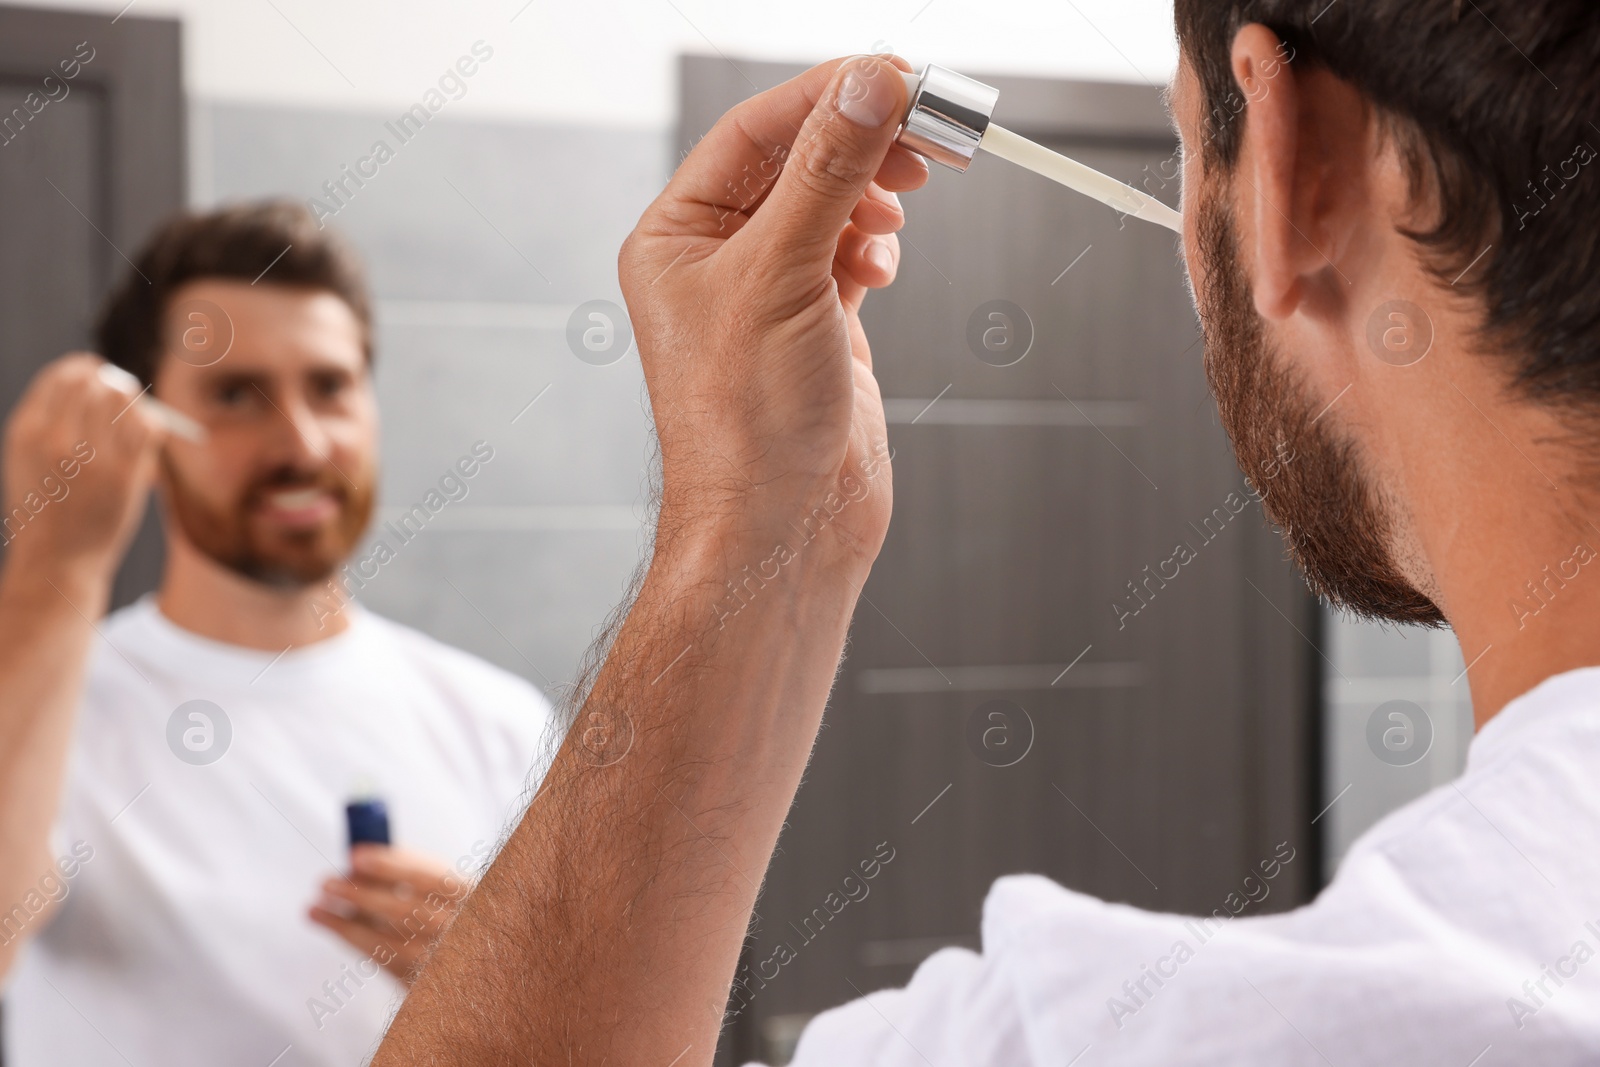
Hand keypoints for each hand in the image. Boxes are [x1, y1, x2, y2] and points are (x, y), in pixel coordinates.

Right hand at [0, 353, 164, 594]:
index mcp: (27, 431)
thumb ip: (51, 419)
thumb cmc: (46, 505)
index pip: (61, 376)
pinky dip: (152, 423)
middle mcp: (56, 439)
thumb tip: (91, 376)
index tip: (95, 370)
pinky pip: (148, 427)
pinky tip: (146, 430)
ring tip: (132, 410)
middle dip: (111, 381)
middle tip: (120, 387)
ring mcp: (92, 457)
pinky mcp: (124, 475)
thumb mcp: (27, 458)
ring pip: (124, 400)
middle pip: (95, 383)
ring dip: (133, 400)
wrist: (58, 559)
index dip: (84, 368)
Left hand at [309, 845, 470, 983]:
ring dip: (345, 922)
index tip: (356, 855)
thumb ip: (412, 867)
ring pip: (387, 942)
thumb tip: (362, 856)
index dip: (393, 866)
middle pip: (404, 912)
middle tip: (325, 882)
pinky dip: (351, 938)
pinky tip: (328, 922)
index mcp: (472, 895)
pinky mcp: (420, 981)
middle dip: (361, 895)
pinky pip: (379, 959)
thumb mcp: (446, 882)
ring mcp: (440, 961)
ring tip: (315, 904)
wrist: (470, 955)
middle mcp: (460, 929)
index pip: (432, 878)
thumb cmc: (449, 906)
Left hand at [618, 55, 927, 567]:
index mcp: (676, 234)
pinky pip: (852, 251)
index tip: (897, 77)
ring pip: (831, 203)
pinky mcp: (816, 324)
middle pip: (799, 160)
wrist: (780, 531)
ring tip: (904, 204)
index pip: (756, 130)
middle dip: (862, 142)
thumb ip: (829, 172)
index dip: (828, 96)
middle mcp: (716, 257)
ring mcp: (769, 291)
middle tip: (928, 131)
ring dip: (873, 193)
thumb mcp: (784, 275)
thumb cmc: (748, 424)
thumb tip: (868, 84)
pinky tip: (884, 264)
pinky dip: (876, 243)